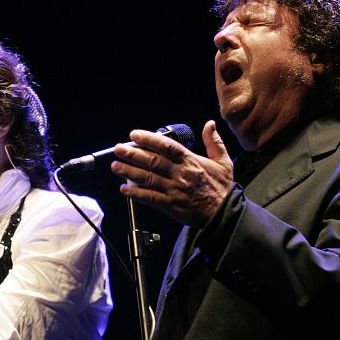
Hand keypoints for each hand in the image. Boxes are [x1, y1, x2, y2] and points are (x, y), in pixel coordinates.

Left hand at [111, 120, 233, 226]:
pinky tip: (124, 189)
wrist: (223, 214)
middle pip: (152, 161)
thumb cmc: (222, 189)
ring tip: (116, 166)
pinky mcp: (170, 205)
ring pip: (147, 178)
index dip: (149, 139)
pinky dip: (135, 193)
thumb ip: (214, 142)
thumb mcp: (223, 161)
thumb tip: (210, 124)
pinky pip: (149, 198)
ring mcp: (173, 189)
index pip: (166, 146)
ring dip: (129, 172)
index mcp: (190, 161)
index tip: (134, 135)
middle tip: (119, 148)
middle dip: (133, 154)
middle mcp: (179, 174)